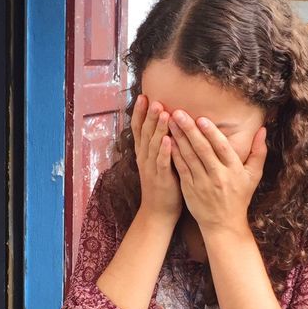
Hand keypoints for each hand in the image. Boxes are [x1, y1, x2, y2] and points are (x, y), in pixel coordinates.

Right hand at [132, 95, 181, 224]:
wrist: (158, 212)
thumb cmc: (161, 184)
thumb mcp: (156, 161)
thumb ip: (159, 143)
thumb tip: (165, 124)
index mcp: (143, 153)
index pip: (139, 129)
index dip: (139, 113)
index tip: (142, 96)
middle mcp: (144, 158)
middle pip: (145, 133)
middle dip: (149, 115)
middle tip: (153, 99)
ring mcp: (151, 168)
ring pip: (153, 145)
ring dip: (157, 128)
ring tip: (162, 113)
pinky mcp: (161, 179)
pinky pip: (162, 163)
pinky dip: (164, 152)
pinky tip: (168, 140)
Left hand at [169, 111, 266, 235]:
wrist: (223, 224)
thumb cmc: (239, 197)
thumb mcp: (254, 176)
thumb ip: (259, 152)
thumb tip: (262, 129)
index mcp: (234, 170)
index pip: (222, 148)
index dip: (211, 133)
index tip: (201, 118)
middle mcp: (218, 176)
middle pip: (202, 149)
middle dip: (189, 130)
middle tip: (178, 112)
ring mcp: (202, 183)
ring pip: (188, 157)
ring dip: (178, 138)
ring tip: (170, 121)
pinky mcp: (189, 189)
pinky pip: (181, 168)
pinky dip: (174, 154)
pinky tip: (167, 140)